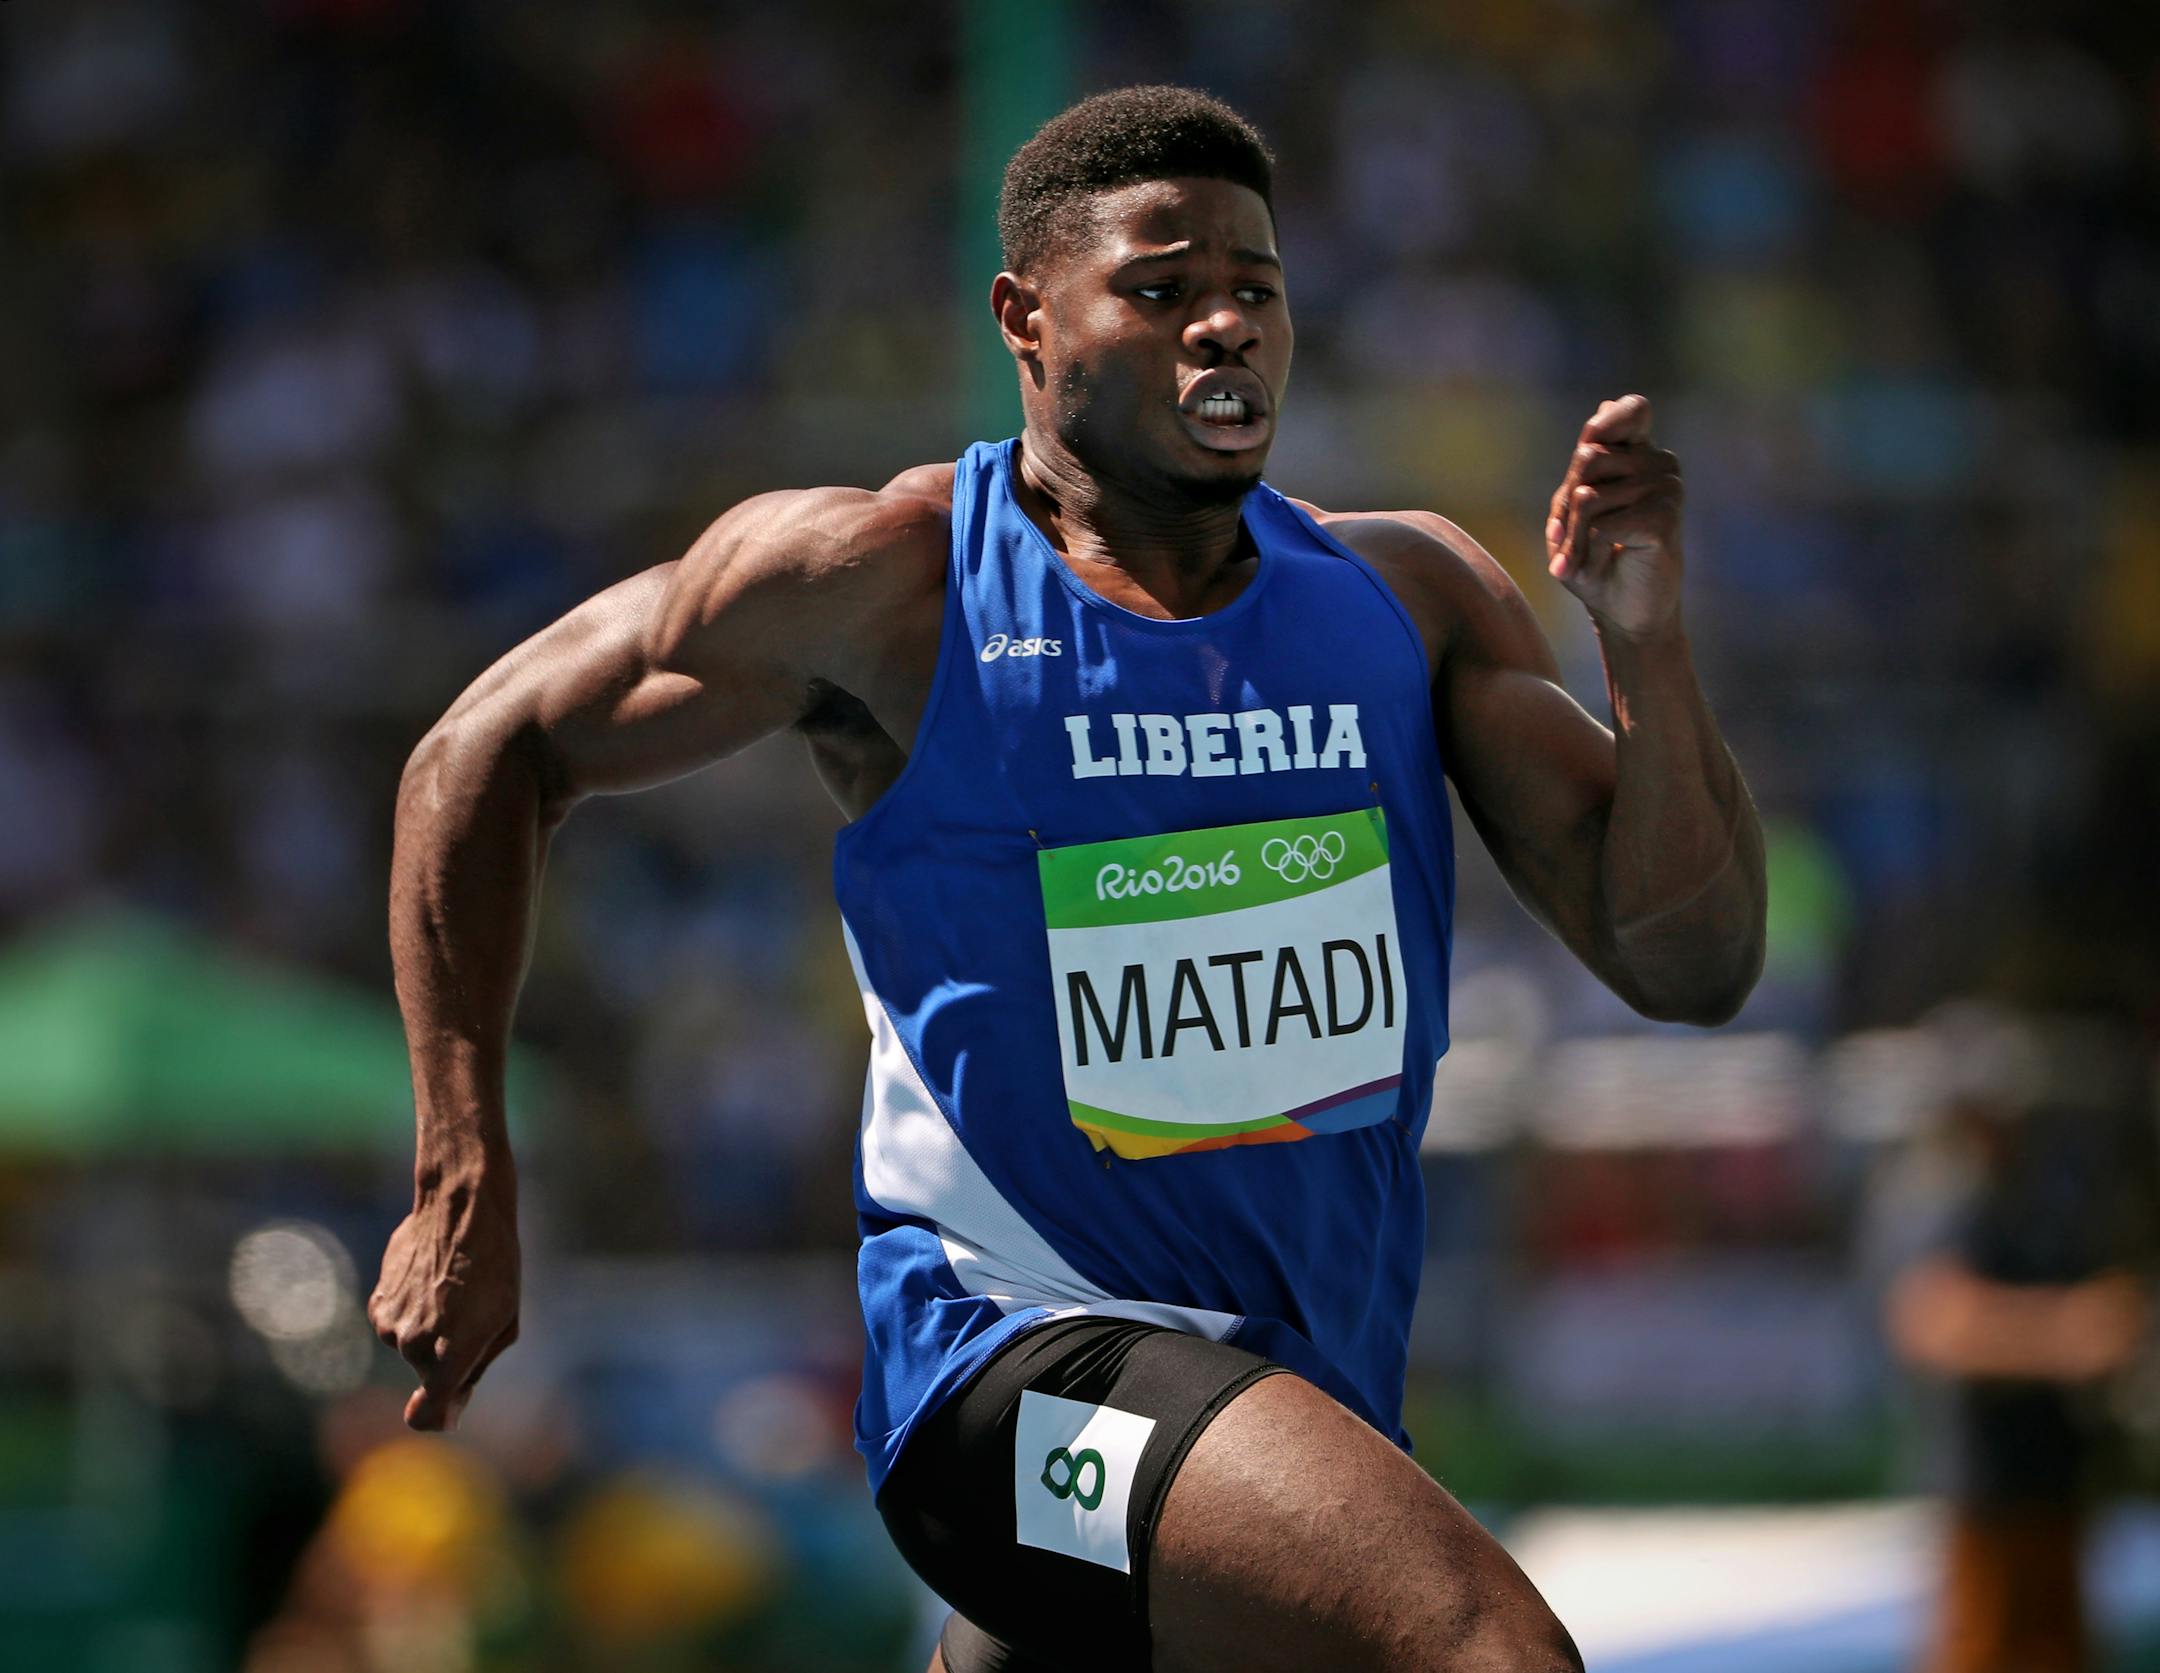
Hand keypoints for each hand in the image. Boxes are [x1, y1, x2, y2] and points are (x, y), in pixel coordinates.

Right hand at [367, 1174, 519, 1431]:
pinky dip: (413, 1313)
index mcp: (451, 1351)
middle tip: (472, 1315)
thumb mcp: (504, 1320)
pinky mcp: (377, 1305)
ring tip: (453, 1291)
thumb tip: (449, 1413)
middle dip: (448, 1358)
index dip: (437, 1417)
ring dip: (431, 1331)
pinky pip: (398, 1326)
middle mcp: (414, 1343)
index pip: (426, 1414)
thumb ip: (475, 1370)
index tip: (448, 1411)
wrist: (459, 1206)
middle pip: (430, 1375)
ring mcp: (390, 1324)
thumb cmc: (496, 1263)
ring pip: (413, 1348)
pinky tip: (431, 1282)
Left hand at [1544, 394, 1685, 640]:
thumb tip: (1600, 418)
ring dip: (1571, 534)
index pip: (1632, 410)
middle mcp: (1659, 465)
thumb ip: (1580, 469)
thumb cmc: (1596, 560)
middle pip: (1587, 458)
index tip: (1588, 446)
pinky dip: (1583, 549)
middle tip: (1568, 536)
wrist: (1623, 611)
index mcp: (1639, 456)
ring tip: (1583, 556)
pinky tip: (1596, 564)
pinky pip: (1600, 523)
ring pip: (1587, 495)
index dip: (1605, 424)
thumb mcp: (1573, 511)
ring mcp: (1667, 489)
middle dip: (1565, 503)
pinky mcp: (1664, 518)